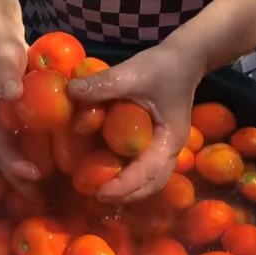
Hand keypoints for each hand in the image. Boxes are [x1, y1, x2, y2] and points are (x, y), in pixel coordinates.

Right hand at [0, 36, 40, 194]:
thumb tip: (12, 93)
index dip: (14, 165)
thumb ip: (6, 74)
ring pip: (23, 155)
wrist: (3, 42)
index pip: (1, 148)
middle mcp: (4, 127)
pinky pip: (35, 144)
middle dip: (23, 182)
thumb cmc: (2, 52)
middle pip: (10, 160)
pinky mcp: (28, 121)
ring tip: (52, 194)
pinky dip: (45, 157)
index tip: (34, 175)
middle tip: (43, 201)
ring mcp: (15, 126)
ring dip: (33, 175)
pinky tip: (63, 166)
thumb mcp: (5, 59)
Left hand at [67, 41, 206, 202]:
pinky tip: (107, 171)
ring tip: (101, 191)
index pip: (148, 174)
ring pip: (149, 179)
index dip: (124, 187)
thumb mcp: (131, 73)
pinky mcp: (156, 140)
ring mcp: (164, 146)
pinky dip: (128, 174)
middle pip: (151, 184)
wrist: (185, 56)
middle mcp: (169, 149)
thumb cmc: (162, 66)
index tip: (100, 194)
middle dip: (126, 195)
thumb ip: (102, 85)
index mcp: (169, 140)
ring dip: (128, 188)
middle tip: (98, 197)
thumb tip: (70, 92)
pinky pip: (144, 166)